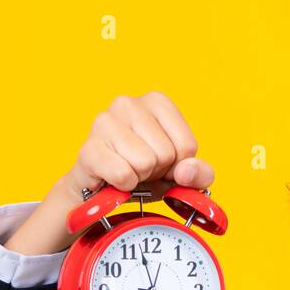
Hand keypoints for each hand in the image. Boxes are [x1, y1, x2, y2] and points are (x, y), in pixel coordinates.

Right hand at [65, 91, 214, 201]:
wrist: (104, 188)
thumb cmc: (144, 172)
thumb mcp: (181, 173)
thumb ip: (200, 173)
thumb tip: (185, 171)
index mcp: (157, 102)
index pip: (187, 146)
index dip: (177, 165)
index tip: (160, 162)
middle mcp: (128, 103)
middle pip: (165, 154)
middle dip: (157, 170)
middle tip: (140, 167)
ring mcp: (105, 122)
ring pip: (144, 163)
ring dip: (139, 177)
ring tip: (127, 169)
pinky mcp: (89, 148)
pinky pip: (122, 174)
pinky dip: (123, 185)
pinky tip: (114, 178)